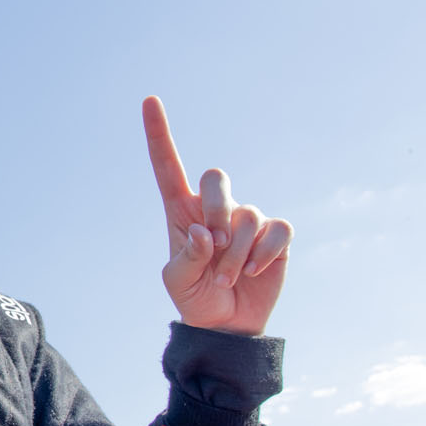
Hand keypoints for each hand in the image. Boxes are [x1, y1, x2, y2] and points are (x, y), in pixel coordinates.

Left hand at [143, 96, 291, 335]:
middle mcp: (215, 208)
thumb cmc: (196, 298)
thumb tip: (207, 234)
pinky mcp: (274, 235)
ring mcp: (246, 219)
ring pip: (247, 213)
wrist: (226, 325)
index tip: (148, 100)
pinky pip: (277, 228)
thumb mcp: (178, 282)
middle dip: (217, 210)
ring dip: (237, 252)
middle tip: (215, 248)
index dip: (159, 134)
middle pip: (217, 177)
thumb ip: (187, 258)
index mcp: (182, 211)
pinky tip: (255, 272)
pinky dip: (265, 253)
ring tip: (229, 276)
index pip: (168, 165)